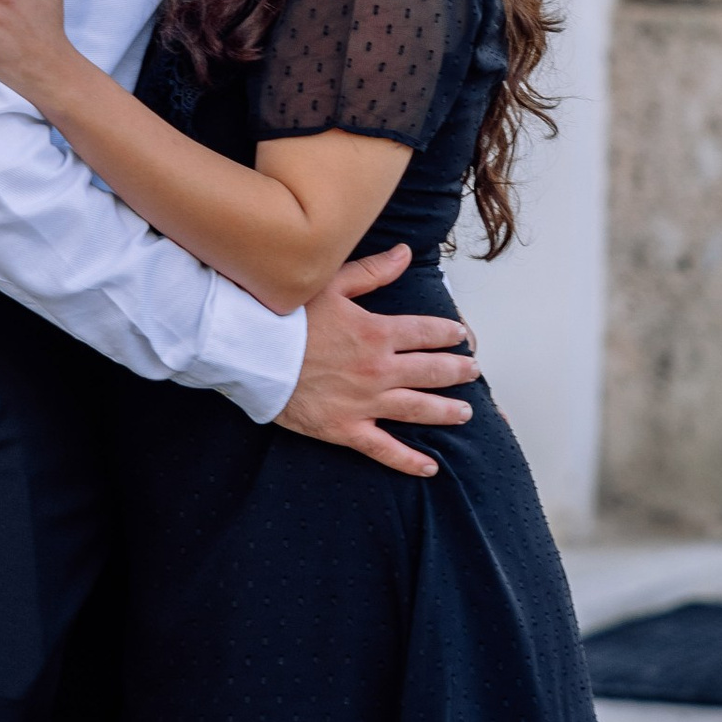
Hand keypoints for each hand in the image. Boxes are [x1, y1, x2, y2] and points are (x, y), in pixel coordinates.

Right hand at [278, 247, 477, 478]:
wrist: (250, 353)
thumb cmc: (284, 316)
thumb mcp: (330, 284)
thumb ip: (373, 271)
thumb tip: (405, 254)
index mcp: (378, 332)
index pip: (427, 333)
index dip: (449, 334)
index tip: (460, 335)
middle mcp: (378, 369)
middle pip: (431, 372)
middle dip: (457, 371)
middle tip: (471, 371)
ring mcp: (364, 402)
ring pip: (418, 409)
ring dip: (446, 411)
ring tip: (465, 412)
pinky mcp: (346, 429)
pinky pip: (385, 449)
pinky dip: (409, 461)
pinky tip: (429, 467)